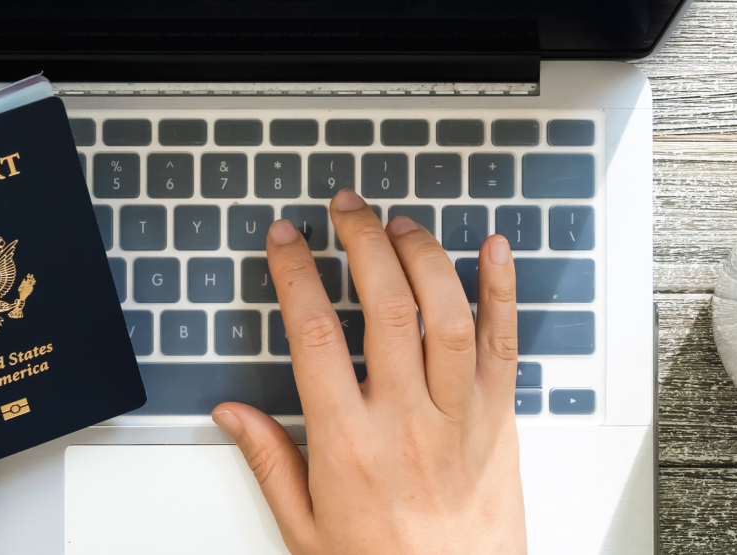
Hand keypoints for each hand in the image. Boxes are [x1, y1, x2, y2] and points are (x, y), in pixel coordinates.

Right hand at [212, 190, 526, 553]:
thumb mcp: (304, 527)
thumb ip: (269, 461)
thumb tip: (231, 413)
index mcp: (348, 444)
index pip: (314, 334)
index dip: (295, 273)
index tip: (286, 241)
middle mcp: (405, 422)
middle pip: (385, 307)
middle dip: (362, 242)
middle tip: (348, 209)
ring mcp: (459, 417)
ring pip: (447, 316)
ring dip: (425, 257)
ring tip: (402, 225)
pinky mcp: (501, 421)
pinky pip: (506, 344)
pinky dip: (503, 290)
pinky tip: (493, 250)